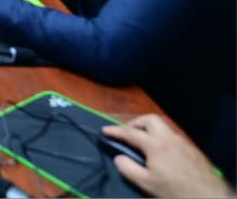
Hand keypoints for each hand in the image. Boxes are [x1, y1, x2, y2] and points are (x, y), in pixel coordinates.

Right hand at [103, 114, 234, 197]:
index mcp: (155, 144)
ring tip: (143, 143)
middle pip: (150, 119)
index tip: (104, 130)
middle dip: (136, 123)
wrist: (207, 195)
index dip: (115, 131)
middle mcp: (169, 138)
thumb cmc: (174, 189)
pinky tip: (161, 152)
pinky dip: (161, 138)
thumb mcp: (146, 183)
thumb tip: (119, 157)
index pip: (130, 133)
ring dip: (149, 130)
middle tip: (128, 133)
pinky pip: (172, 136)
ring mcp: (182, 142)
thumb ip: (128, 168)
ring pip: (163, 127)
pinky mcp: (191, 149)